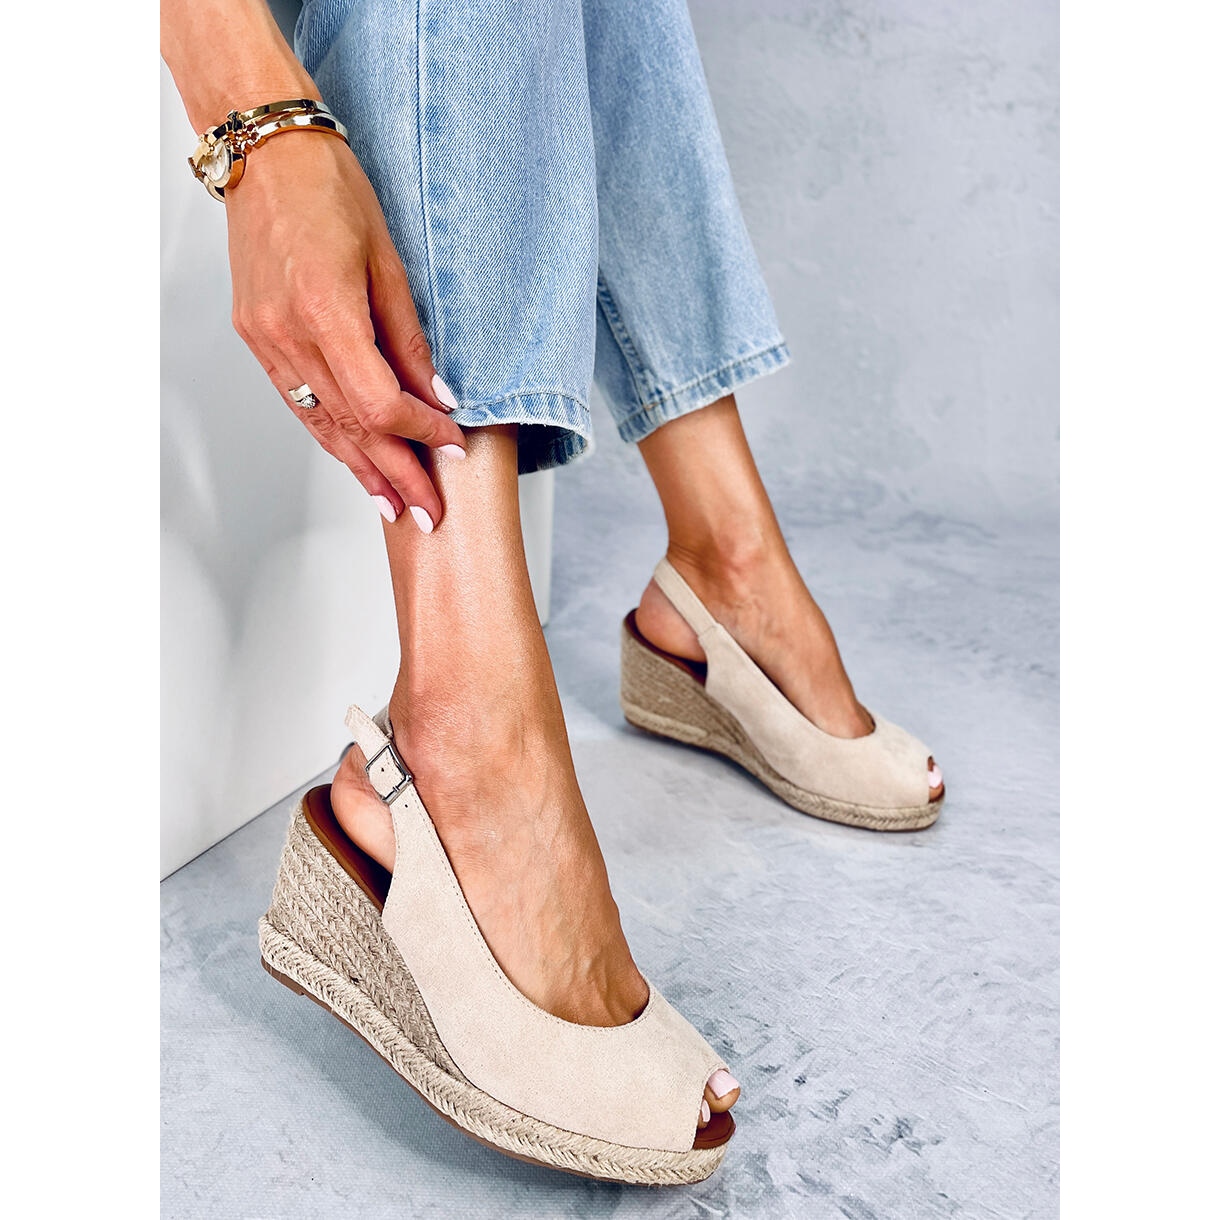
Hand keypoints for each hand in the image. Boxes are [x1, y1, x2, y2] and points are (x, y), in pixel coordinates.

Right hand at [225, 131, 464, 530]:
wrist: (265, 155)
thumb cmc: (331, 190)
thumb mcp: (389, 260)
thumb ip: (410, 338)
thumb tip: (438, 396)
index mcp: (325, 310)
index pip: (380, 402)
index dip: (420, 433)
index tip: (450, 447)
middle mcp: (288, 334)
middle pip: (351, 426)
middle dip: (395, 474)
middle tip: (428, 513)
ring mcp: (266, 340)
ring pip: (320, 424)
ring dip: (360, 469)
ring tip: (393, 505)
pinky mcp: (257, 338)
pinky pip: (299, 403)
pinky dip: (331, 436)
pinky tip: (353, 461)